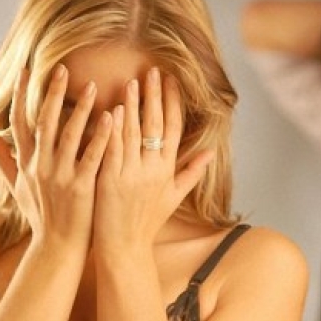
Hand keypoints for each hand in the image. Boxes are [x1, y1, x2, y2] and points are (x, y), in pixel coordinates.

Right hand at [0, 65, 111, 250]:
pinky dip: (101, 135)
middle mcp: (40, 167)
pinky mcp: (81, 186)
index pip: (20, 122)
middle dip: (52, 93)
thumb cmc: (40, 218)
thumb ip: (5, 161)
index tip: (26, 71)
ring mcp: (59, 176)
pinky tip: (112, 116)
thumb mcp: (17, 189)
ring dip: (80, 108)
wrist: (57, 248)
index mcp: (26, 164)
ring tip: (92, 85)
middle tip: (61, 68)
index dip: (22, 95)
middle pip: (44, 122)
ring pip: (68, 135)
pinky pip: (92, 155)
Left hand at [93, 67, 212, 254]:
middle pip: (156, 126)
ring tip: (132, 82)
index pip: (173, 128)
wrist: (125, 249)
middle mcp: (153, 170)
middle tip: (153, 71)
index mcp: (167, 170)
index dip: (172, 103)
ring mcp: (132, 175)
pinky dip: (114, 130)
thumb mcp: (174, 197)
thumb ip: (191, 172)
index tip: (170, 80)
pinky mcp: (110, 182)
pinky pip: (113, 151)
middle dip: (155, 96)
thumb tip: (210, 152)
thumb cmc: (147, 223)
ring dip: (133, 106)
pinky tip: (112, 111)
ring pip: (134, 134)